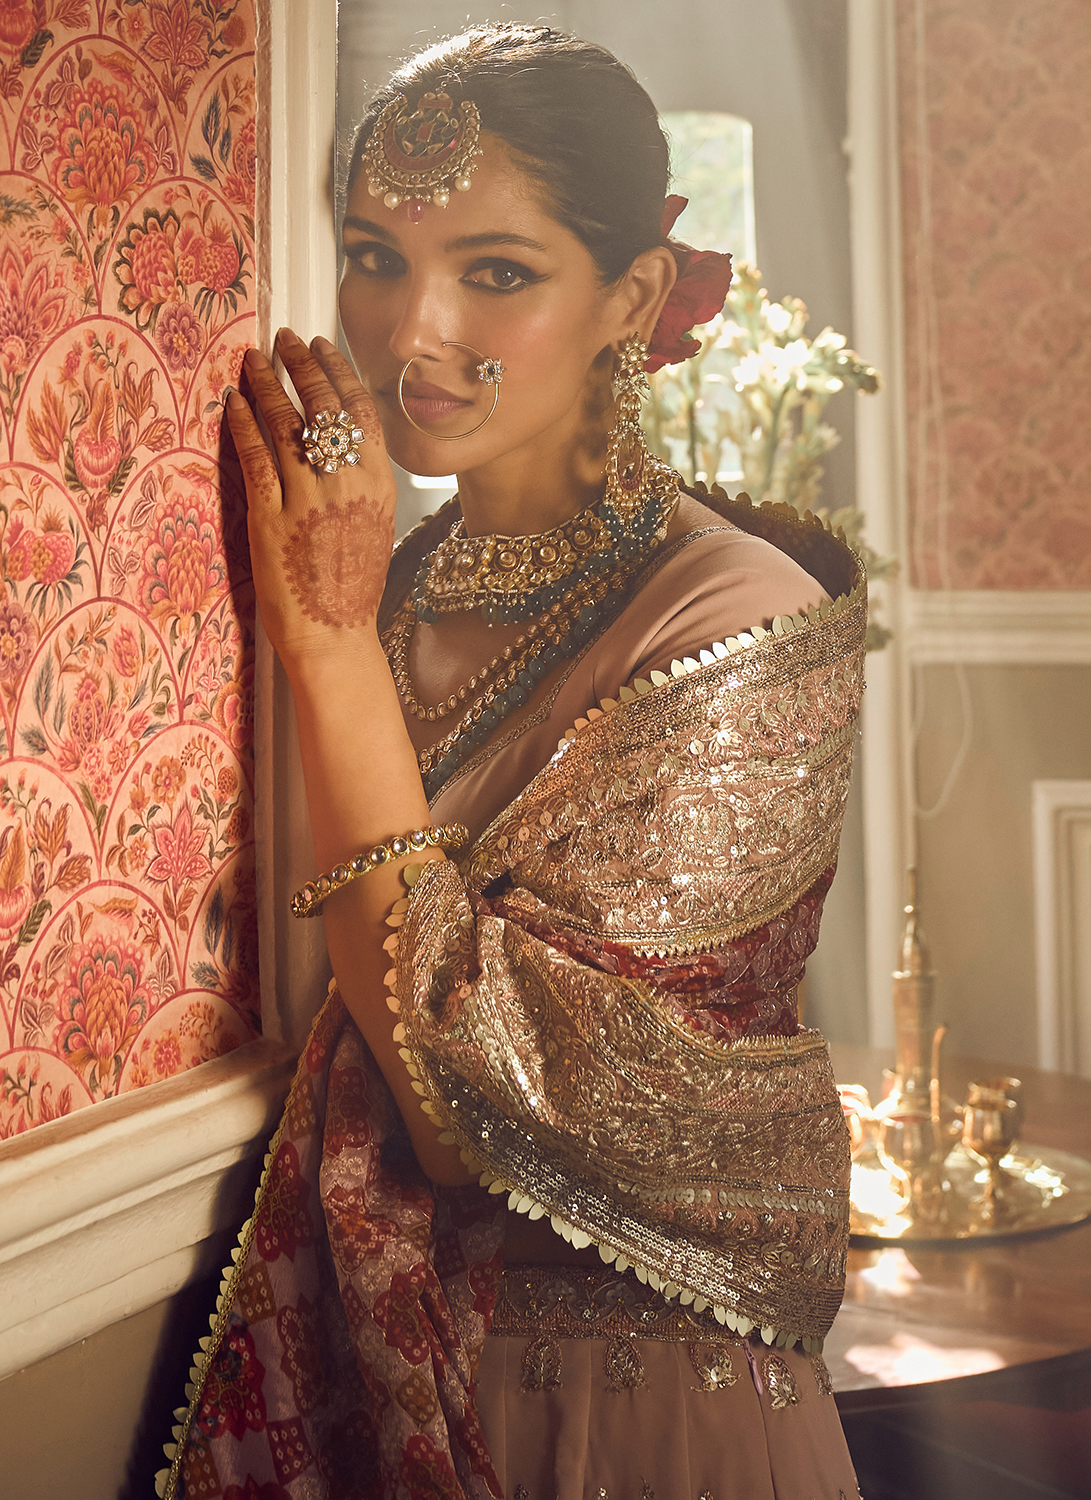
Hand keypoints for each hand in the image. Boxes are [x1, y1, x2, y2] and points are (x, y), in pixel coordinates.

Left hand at [225, 329, 397, 669]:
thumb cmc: (355, 587)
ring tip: (252, 359)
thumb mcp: (376, 524)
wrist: (335, 636)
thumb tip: (345, 441)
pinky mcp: (271, 517)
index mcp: (377, 484)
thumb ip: (364, 480)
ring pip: (286, 422)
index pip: (360, 409)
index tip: (322, 346)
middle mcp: (345, 483)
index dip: (338, 370)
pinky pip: (254, 456)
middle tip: (284, 338)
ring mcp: (307, 499)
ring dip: (266, 383)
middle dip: (300, 363)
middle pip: (323, 404)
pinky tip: (232, 402)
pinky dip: (242, 423)